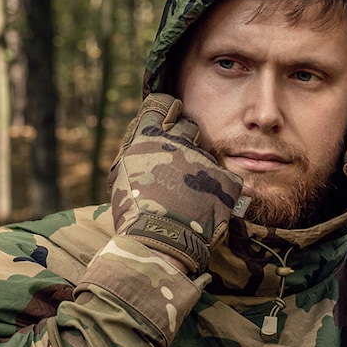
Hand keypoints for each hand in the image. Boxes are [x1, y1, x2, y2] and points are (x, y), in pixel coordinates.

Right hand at [108, 94, 243, 273]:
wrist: (159, 242)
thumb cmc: (133, 213)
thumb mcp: (120, 176)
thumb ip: (134, 150)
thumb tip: (142, 133)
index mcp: (148, 137)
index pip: (162, 104)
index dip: (167, 111)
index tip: (170, 120)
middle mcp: (177, 142)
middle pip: (189, 127)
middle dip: (186, 142)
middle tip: (179, 168)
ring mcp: (203, 160)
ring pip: (207, 155)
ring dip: (200, 170)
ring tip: (190, 196)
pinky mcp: (224, 180)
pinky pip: (226, 177)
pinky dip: (219, 190)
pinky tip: (208, 205)